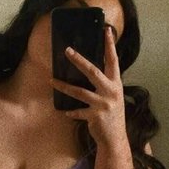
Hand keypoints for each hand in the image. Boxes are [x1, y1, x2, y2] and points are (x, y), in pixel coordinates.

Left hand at [51, 26, 127, 147]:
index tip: (106, 30)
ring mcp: (103, 104)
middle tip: (67, 50)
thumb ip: (105, 84)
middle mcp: (111, 92)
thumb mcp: (113, 97)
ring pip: (79, 91)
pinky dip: (71, 112)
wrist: (115, 139)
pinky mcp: (95, 116)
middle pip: (93, 71)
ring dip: (64, 86)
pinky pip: (78, 112)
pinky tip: (65, 112)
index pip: (113, 60)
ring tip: (52, 81)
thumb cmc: (112, 115)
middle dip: (79, 60)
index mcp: (116, 84)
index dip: (110, 45)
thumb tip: (88, 69)